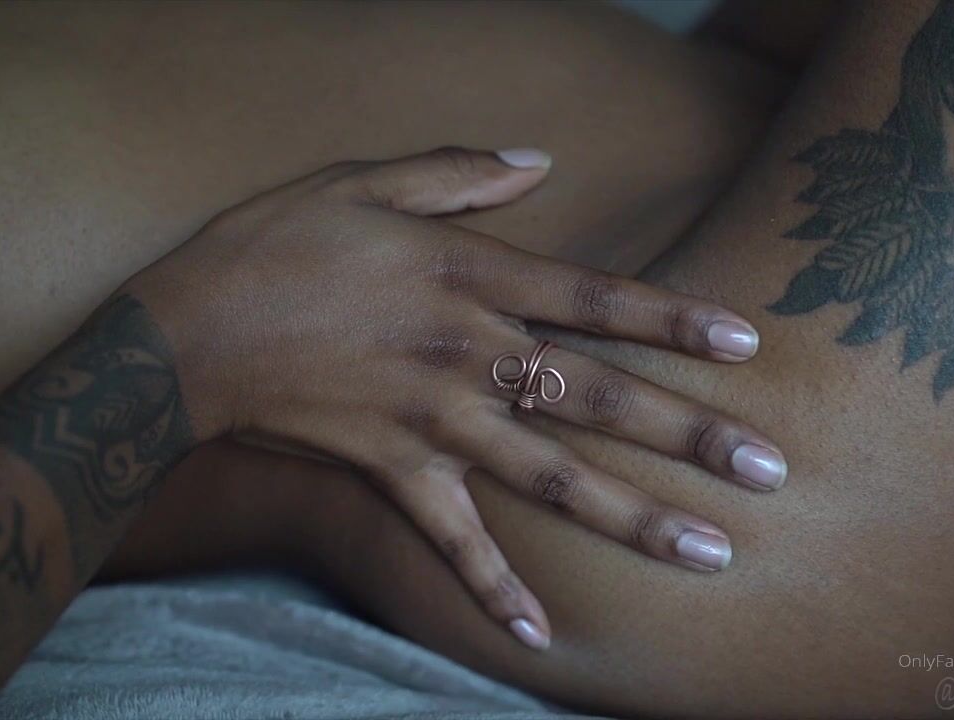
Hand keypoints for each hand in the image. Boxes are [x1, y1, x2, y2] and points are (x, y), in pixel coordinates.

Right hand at [123, 147, 786, 649]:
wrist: (184, 333)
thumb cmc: (277, 243)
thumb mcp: (364, 180)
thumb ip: (459, 172)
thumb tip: (538, 160)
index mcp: (469, 275)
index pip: (596, 298)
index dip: (674, 318)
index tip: (747, 343)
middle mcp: (467, 353)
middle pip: (599, 398)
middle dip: (689, 434)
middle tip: (769, 470)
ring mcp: (434, 420)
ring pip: (552, 476)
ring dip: (633, 516)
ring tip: (710, 552)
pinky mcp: (393, 471)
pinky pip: (452, 538)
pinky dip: (492, 587)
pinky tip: (541, 634)